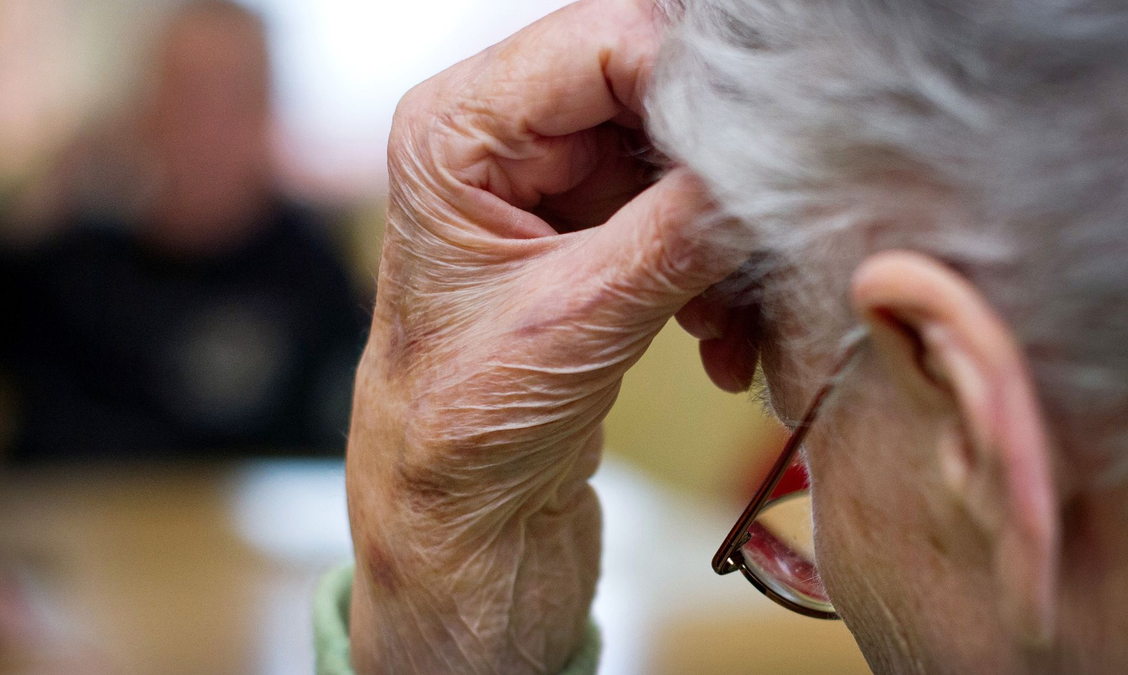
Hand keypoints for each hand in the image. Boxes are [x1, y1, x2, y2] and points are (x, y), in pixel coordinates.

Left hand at [347, 1, 749, 671]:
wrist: (465, 513)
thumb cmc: (463, 430)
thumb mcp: (576, 323)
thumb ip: (680, 232)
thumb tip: (776, 165)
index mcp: (454, 131)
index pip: (600, 41)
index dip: (692, 84)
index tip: (763, 146)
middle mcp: (498, 136)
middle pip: (648, 89)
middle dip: (716, 166)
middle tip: (764, 230)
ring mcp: (551, 180)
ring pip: (679, 154)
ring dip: (724, 233)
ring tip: (731, 317)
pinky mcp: (593, 228)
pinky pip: (684, 209)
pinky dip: (715, 268)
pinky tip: (717, 339)